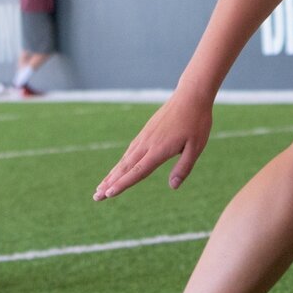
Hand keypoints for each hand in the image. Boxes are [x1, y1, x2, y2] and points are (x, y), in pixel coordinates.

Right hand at [94, 88, 215, 199]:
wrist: (190, 96)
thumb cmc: (196, 122)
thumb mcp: (196, 147)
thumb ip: (183, 167)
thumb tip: (173, 186)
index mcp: (159, 150)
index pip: (137, 171)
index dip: (123, 184)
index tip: (109, 194)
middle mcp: (147, 144)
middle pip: (125, 168)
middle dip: (109, 183)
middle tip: (96, 197)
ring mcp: (144, 137)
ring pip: (125, 159)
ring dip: (112, 174)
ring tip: (101, 186)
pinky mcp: (146, 131)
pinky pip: (130, 150)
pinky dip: (121, 163)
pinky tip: (118, 169)